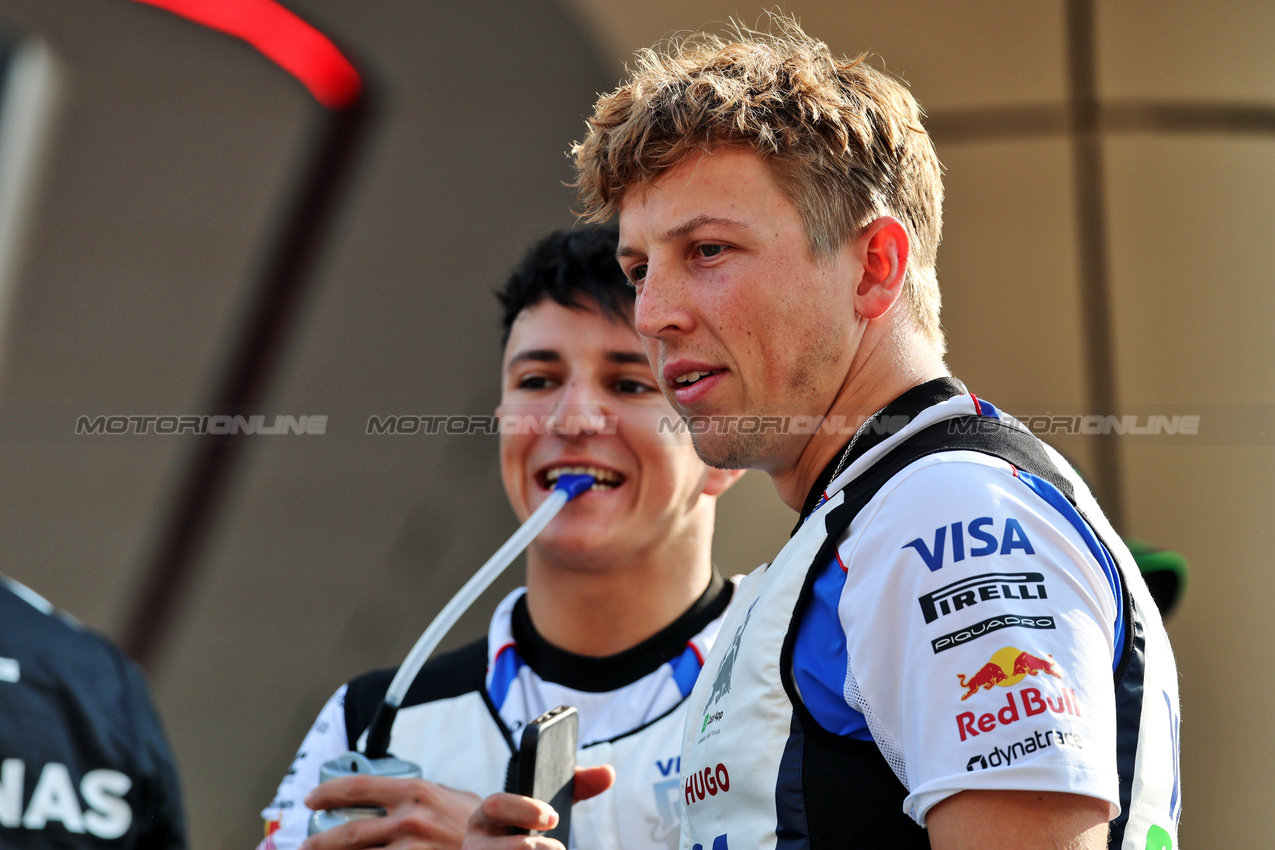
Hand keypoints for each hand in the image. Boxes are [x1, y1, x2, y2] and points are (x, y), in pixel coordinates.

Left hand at [299, 775, 479, 849]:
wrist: (501, 846)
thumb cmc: (477, 824)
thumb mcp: (450, 798)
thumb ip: (420, 795)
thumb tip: (390, 792)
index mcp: (415, 792)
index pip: (358, 787)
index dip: (328, 792)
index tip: (311, 799)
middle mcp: (410, 819)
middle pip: (349, 832)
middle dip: (319, 842)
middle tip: (306, 845)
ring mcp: (413, 848)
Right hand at [461, 765, 614, 848]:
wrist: (507, 849)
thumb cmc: (529, 824)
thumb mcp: (548, 804)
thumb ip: (577, 785)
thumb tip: (608, 772)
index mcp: (487, 814)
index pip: (495, 805)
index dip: (524, 810)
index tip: (554, 817)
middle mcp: (476, 842)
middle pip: (493, 846)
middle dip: (529, 846)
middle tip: (558, 848)